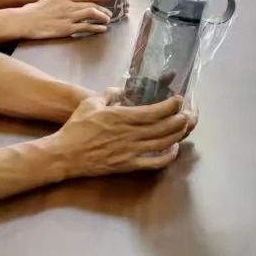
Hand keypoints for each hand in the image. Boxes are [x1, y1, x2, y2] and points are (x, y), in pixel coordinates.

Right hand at [11, 0, 113, 40]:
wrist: (25, 21)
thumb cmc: (34, 11)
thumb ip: (62, 0)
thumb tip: (70, 2)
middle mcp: (68, 4)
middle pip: (92, 5)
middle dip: (103, 9)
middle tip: (109, 13)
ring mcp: (69, 16)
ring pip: (92, 14)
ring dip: (102, 17)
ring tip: (107, 20)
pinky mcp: (67, 28)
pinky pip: (86, 27)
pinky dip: (96, 28)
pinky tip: (102, 29)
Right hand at [46, 92, 191, 177]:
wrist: (65, 154)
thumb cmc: (76, 128)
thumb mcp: (90, 103)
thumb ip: (108, 94)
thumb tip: (120, 89)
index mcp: (122, 117)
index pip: (154, 111)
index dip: (170, 106)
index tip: (178, 100)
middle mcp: (130, 134)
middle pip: (164, 127)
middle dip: (181, 119)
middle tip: (190, 113)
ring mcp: (131, 151)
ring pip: (163, 144)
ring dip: (178, 135)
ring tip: (186, 127)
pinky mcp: (129, 165)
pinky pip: (154, 163)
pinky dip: (168, 157)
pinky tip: (174, 150)